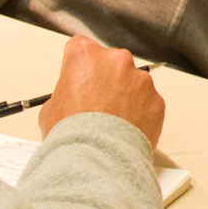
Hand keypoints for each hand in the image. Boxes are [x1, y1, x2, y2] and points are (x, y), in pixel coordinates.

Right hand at [46, 34, 164, 148]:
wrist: (98, 160)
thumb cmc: (72, 134)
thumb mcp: (51, 108)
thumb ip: (65, 92)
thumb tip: (72, 97)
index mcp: (85, 55)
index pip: (80, 48)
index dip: (78, 67)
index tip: (79, 80)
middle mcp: (116, 60)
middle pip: (110, 63)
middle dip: (104, 80)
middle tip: (96, 105)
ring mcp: (140, 79)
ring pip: (132, 82)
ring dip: (125, 96)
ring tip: (112, 121)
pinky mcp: (156, 100)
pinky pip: (147, 102)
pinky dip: (140, 113)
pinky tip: (126, 129)